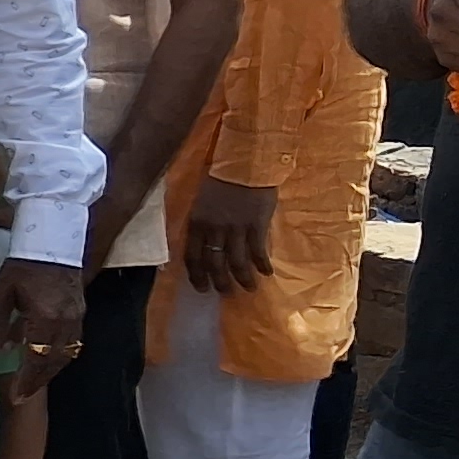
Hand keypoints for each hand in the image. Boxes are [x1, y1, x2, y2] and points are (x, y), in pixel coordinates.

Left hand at [0, 254, 89, 396]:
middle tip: (23, 396)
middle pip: (54, 362)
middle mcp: (66, 323)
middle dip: (38, 381)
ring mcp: (76, 318)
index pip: (37, 360)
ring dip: (49, 371)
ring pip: (66, 355)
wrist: (53, 242)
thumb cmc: (22, 267)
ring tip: (32, 382)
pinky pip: (73, 343)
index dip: (27, 380)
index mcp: (45, 319)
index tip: (16, 396)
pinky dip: (59, 356)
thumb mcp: (1, 295)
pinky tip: (45, 359)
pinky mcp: (80, 313)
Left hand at [175, 180, 274, 298]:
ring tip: (249, 288)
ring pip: (236, 263)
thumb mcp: (202, 203)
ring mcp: (235, 229)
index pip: (192, 257)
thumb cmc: (221, 181)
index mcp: (196, 223)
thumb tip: (203, 244)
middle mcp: (213, 230)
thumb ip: (202, 224)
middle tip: (226, 293)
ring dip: (243, 279)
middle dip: (220, 283)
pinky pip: (258, 252)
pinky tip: (266, 273)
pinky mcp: (256, 226)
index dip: (197, 276)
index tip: (201, 288)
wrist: (245, 165)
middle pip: (214, 264)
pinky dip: (261, 265)